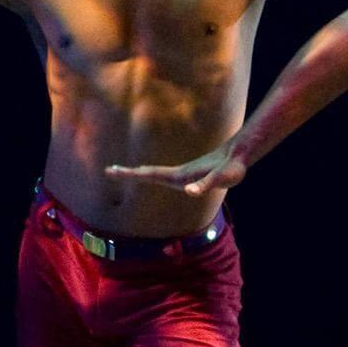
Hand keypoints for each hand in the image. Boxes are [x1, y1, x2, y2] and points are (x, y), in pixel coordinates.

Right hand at [105, 145, 248, 195]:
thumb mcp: (220, 179)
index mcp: (180, 176)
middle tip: (109, 171)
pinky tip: (150, 176)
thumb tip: (189, 191)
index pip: (150, 174)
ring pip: (155, 173)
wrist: (239, 155)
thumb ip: (205, 185)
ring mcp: (183, 174)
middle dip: (128, 173)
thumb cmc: (231, 169)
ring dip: (138, 173)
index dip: (131, 174)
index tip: (112, 171)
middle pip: (148, 172)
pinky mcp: (189, 175)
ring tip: (124, 173)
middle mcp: (178, 174)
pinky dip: (153, 175)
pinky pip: (166, 175)